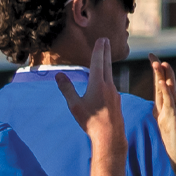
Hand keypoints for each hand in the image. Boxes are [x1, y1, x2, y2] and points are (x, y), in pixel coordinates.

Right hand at [55, 38, 126, 155]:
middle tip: (106, 40)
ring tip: (105, 58)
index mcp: (98, 84)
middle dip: (105, 52)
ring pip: (109, 76)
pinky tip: (105, 83)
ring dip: (107, 65)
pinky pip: (111, 87)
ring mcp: (115, 94)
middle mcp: (109, 86)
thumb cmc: (91, 121)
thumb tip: (59, 75)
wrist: (110, 137)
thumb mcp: (74, 105)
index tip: (102, 39)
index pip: (98, 62)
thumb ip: (67, 89)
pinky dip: (107, 79)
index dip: (99, 49)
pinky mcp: (117, 102)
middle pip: (107, 65)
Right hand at [149, 57, 175, 175]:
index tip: (160, 60)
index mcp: (170, 107)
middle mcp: (164, 110)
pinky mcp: (170, 123)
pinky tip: (164, 84)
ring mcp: (165, 116)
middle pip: (160, 87)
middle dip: (158, 72)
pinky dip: (166, 94)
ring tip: (158, 65)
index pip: (167, 87)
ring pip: (162, 94)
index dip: (164, 74)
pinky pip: (167, 105)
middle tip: (153, 57)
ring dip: (160, 79)